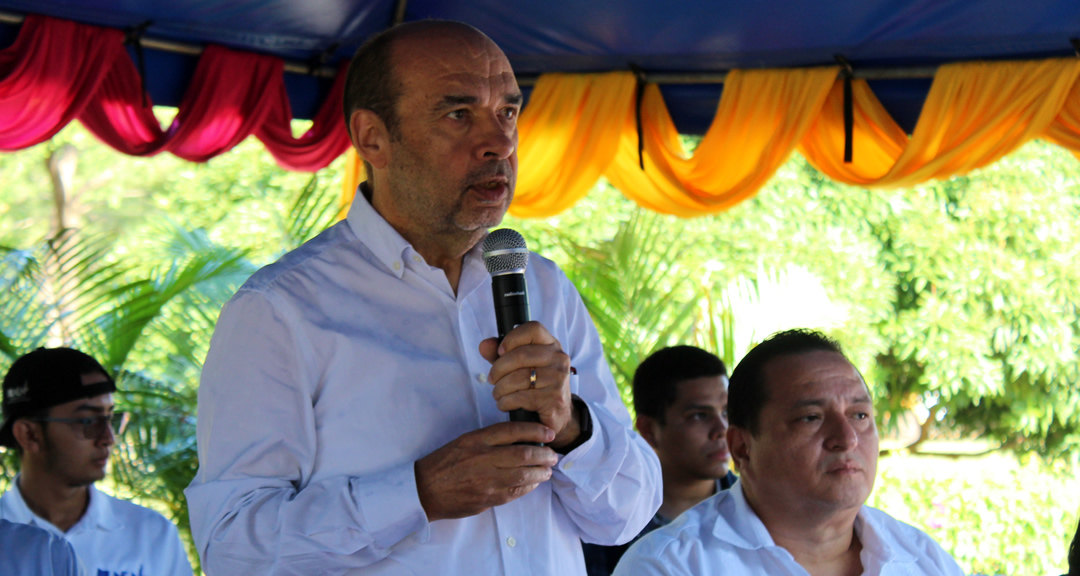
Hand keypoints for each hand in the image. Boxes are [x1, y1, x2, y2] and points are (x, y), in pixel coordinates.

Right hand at [415, 421, 557, 521]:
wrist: (424, 490)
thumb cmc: (444, 463)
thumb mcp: (464, 442)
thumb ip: (489, 440)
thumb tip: (519, 440)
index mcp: (476, 440)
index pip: (512, 431)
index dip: (535, 431)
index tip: (548, 433)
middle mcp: (482, 458)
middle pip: (523, 454)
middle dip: (544, 455)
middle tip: (553, 455)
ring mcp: (486, 480)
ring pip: (523, 475)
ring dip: (540, 472)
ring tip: (547, 470)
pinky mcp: (487, 499)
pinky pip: (515, 492)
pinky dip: (529, 487)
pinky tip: (534, 483)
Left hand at [479, 321, 580, 449]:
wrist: (558, 413)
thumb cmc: (535, 385)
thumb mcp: (519, 366)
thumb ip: (500, 354)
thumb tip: (484, 345)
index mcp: (551, 345)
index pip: (533, 328)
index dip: (512, 338)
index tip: (500, 352)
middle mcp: (559, 358)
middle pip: (520, 355)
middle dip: (498, 369)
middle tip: (492, 379)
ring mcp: (558, 378)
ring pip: (518, 378)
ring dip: (500, 389)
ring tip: (498, 394)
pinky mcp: (554, 399)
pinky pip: (520, 397)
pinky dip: (506, 402)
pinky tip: (505, 404)